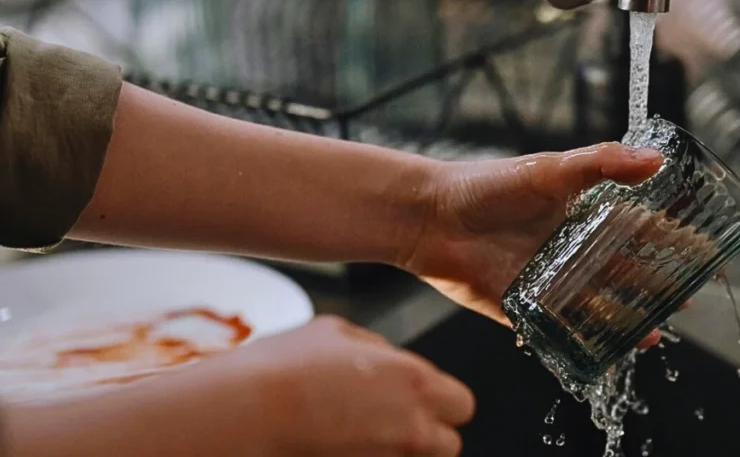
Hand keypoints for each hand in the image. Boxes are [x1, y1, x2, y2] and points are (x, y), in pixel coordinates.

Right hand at [5, 316, 473, 456]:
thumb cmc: (282, 368)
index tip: (423, 397)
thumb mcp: (335, 331)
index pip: (463, 403)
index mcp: (414, 382)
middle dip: (428, 433)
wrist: (241, 414)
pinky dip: (370, 456)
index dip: (442, 400)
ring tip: (362, 433)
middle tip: (395, 421)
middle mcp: (411, 429)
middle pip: (449, 444)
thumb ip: (378, 346)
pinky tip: (341, 444)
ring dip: (399, 448)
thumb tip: (390, 357)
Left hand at [404, 143, 673, 348]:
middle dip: (658, 286)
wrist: (430, 217)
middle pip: (625, 271)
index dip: (670, 239)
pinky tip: (609, 351)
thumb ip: (602, 163)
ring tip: (656, 332)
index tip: (703, 249)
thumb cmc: (486, 185)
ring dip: (628, 318)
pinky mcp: (525, 308)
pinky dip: (586, 341)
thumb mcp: (549, 169)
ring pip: (599, 304)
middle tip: (689, 299)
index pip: (637, 227)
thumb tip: (656, 159)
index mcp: (580, 213)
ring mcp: (550, 280)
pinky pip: (562, 330)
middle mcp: (569, 248)